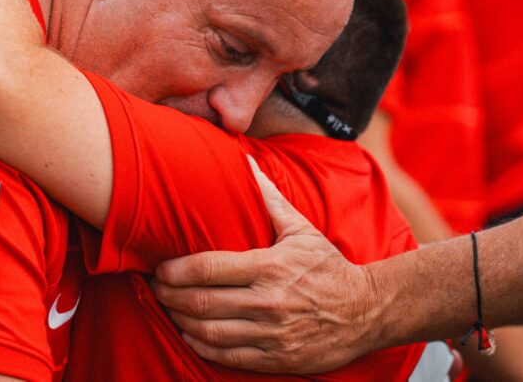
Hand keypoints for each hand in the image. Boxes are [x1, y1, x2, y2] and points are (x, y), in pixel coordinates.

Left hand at [152, 158, 376, 372]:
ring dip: (180, 321)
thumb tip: (247, 164)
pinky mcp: (278, 358)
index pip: (209, 268)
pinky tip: (190, 335)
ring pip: (209, 331)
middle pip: (201, 302)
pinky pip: (228, 356)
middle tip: (154, 288)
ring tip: (167, 309)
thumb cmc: (329, 267)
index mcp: (270, 266)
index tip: (159, 268)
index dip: (176, 271)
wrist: (368, 311)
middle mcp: (268, 301)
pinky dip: (202, 346)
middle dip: (169, 296)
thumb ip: (269, 200)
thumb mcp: (301, 230)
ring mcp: (271, 334)